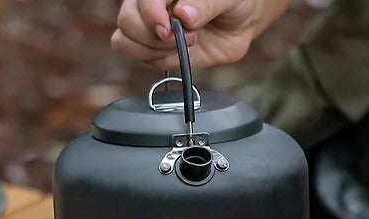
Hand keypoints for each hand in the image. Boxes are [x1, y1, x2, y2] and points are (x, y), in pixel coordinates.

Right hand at [112, 0, 289, 70]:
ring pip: (125, 43)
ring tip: (186, 43)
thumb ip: (205, 4)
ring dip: (155, 50)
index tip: (167, 28)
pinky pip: (145, 62)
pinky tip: (183, 53)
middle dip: (153, 36)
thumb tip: (184, 14)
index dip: (150, 16)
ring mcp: (151, 30)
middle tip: (185, 36)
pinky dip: (163, 61)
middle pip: (126, 22)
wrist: (243, 19)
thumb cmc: (231, 0)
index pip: (140, 1)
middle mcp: (151, 7)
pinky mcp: (158, 52)